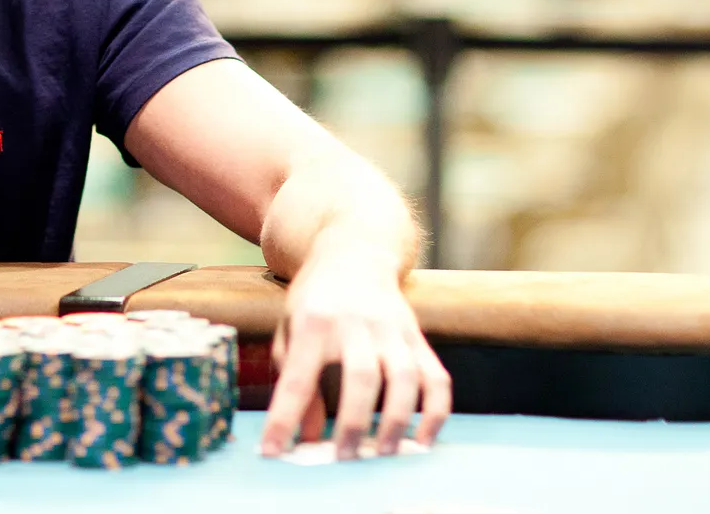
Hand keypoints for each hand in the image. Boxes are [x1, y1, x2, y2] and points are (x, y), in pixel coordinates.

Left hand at [261, 235, 450, 459]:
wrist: (354, 252)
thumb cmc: (315, 299)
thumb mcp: (289, 329)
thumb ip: (292, 380)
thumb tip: (306, 435)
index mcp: (313, 322)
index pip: (297, 377)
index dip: (284, 417)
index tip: (274, 450)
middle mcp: (355, 323)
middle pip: (360, 376)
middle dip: (352, 421)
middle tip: (343, 457)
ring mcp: (392, 329)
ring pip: (403, 376)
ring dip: (396, 419)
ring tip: (384, 453)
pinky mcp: (417, 336)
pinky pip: (436, 377)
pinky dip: (434, 411)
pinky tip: (422, 439)